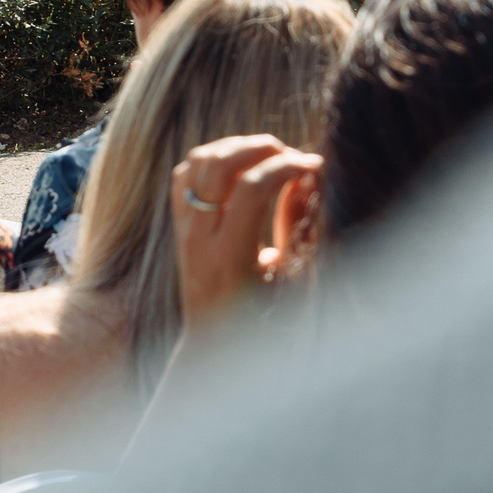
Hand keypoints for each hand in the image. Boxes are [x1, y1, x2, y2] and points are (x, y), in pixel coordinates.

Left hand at [168, 134, 323, 327]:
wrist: (215, 345)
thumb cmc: (265, 320)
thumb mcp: (291, 281)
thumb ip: (297, 228)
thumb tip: (306, 179)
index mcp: (230, 258)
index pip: (252, 190)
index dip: (285, 167)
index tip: (313, 166)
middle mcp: (199, 239)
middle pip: (219, 165)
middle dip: (259, 147)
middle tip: (290, 154)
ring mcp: (184, 229)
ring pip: (199, 161)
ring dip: (236, 147)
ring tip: (268, 156)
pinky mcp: (179, 224)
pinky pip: (186, 173)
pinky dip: (212, 158)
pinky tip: (240, 168)